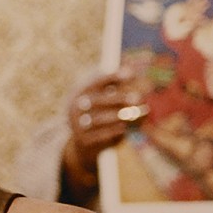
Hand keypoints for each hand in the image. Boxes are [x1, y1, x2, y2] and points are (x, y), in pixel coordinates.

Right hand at [61, 70, 148, 198]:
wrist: (81, 142)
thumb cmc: (97, 112)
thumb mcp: (101, 96)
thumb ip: (113, 83)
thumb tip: (131, 69)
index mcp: (78, 92)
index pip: (95, 81)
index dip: (113, 77)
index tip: (131, 74)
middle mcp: (75, 107)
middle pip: (98, 101)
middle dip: (118, 99)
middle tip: (138, 98)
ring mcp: (77, 125)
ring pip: (101, 120)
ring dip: (120, 116)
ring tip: (134, 114)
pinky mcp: (83, 140)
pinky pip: (102, 135)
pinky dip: (115, 131)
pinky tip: (125, 129)